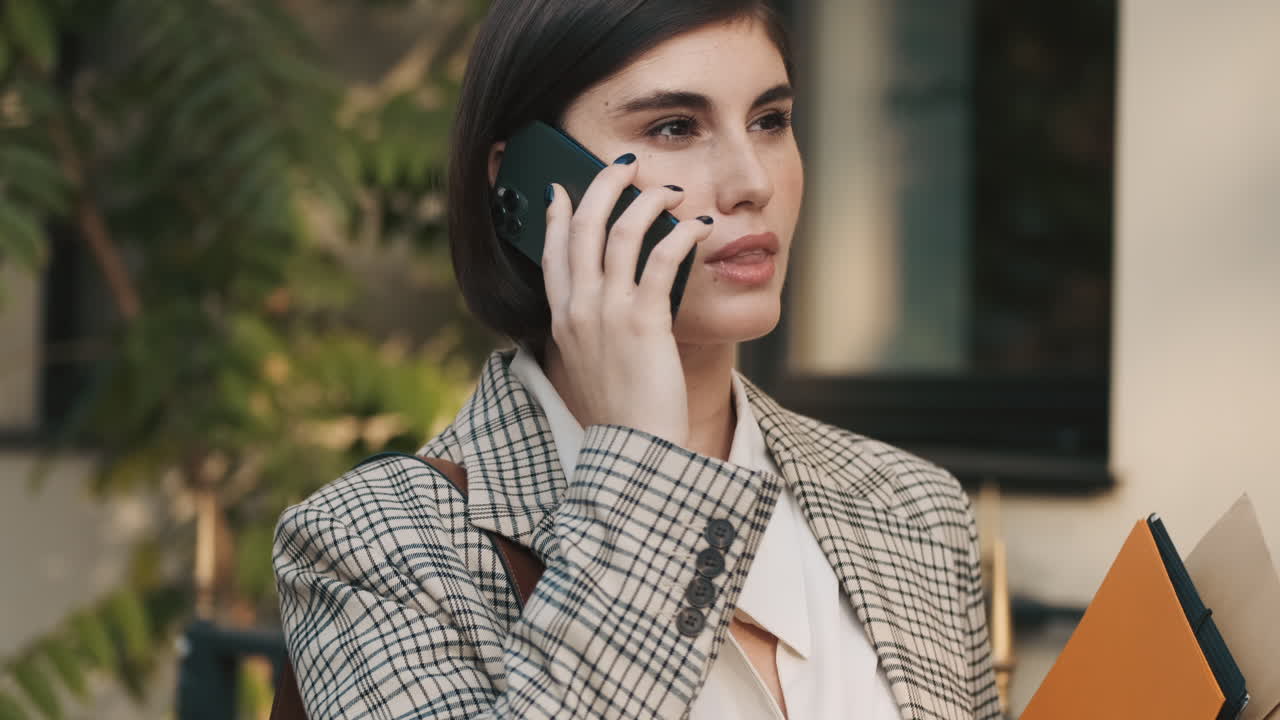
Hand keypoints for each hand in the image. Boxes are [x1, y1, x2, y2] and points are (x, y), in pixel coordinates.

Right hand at [541, 154, 712, 447]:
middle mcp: (579, 310)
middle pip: (582, 227)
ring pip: (620, 234)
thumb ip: (596, 330)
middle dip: (603, 187)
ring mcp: (608, 314)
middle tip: (626, 168)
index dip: (557, 215)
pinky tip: (699, 228)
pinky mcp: (644, 323)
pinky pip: (662, 260)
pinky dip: (682, 235)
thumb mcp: (594, 366)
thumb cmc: (622, 415)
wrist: (632, 452)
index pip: (552, 253)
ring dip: (648, 203)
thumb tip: (616, 303)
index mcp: (562, 320)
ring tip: (671, 191)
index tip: (563, 190)